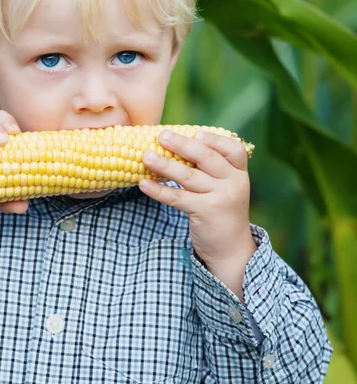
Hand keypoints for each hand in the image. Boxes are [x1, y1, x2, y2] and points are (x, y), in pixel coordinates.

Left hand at [139, 129, 256, 294]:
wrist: (232, 249)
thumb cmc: (221, 210)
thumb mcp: (225, 187)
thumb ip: (210, 169)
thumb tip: (175, 144)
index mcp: (239, 173)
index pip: (234, 149)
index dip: (214, 139)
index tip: (196, 133)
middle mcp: (234, 183)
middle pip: (206, 158)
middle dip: (182, 144)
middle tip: (162, 136)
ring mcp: (221, 198)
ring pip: (188, 176)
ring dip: (164, 164)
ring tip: (145, 156)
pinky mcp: (205, 213)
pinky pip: (177, 198)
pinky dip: (158, 190)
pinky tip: (143, 183)